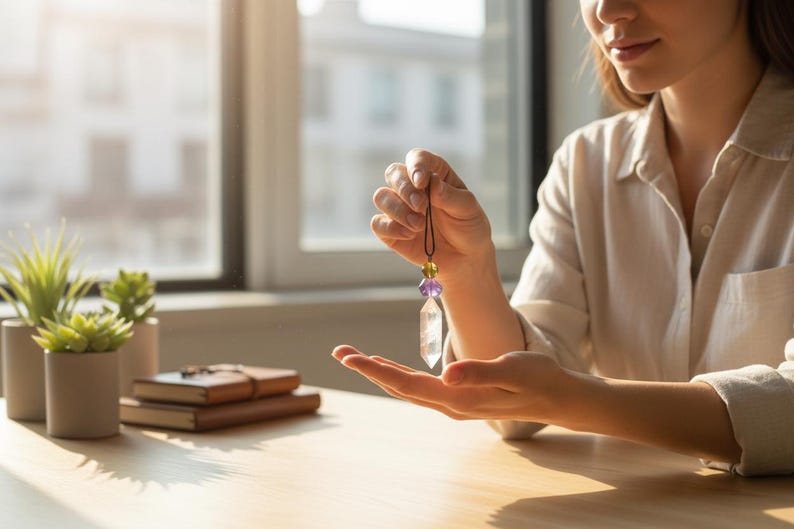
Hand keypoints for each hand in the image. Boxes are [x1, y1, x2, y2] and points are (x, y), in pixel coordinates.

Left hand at [332, 345, 568, 422]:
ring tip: (355, 357)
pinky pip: (419, 388)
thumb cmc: (537, 379)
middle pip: (399, 387)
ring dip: (380, 372)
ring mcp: (454, 403)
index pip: (407, 385)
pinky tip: (388, 368)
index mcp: (459, 399)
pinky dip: (398, 376)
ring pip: (406, 388)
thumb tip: (446, 376)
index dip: (375, 370)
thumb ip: (479, 372)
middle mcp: (451, 405)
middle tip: (339, 352)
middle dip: (368, 369)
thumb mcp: (512, 370)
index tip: (349, 357)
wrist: (556, 397)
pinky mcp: (458, 397)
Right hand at [371, 149, 493, 279]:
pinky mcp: (390, 230)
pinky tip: (410, 235)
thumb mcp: (468, 209)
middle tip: (422, 206)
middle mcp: (412, 187)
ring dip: (398, 210)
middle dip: (405, 189)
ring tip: (419, 225)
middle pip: (393, 173)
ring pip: (381, 196)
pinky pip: (377, 223)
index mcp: (433, 174)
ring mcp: (399, 208)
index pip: (417, 158)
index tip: (422, 182)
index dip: (416, 165)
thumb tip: (431, 181)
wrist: (465, 257)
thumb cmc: (468, 226)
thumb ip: (450, 195)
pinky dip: (391, 228)